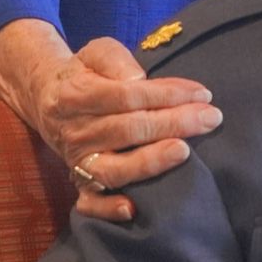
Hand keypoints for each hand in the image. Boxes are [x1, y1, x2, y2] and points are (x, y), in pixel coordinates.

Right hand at [0, 19, 223, 221]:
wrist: (50, 100)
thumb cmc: (87, 74)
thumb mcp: (96, 52)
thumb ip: (115, 59)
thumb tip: (138, 78)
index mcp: (75, 95)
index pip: (127, 96)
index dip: (167, 94)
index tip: (202, 94)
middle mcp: (74, 132)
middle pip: (127, 130)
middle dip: (174, 123)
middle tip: (211, 118)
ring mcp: (77, 161)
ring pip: (113, 169)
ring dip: (151, 162)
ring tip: (183, 151)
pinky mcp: (80, 183)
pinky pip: (90, 204)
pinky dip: (108, 209)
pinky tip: (133, 208)